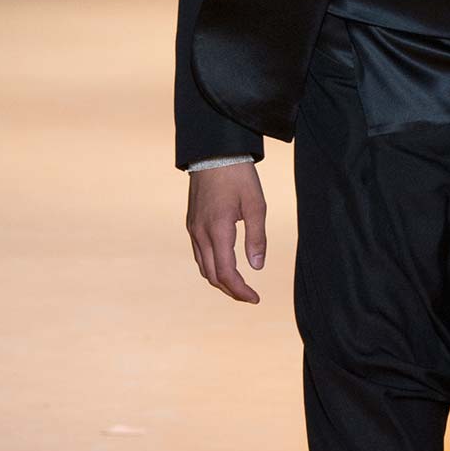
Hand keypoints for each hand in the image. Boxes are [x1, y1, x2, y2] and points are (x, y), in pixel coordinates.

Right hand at [186, 163, 265, 302]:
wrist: (214, 152)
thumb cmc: (239, 176)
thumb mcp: (255, 205)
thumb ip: (257, 238)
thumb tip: (257, 267)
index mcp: (217, 230)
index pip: (226, 273)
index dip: (240, 290)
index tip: (255, 298)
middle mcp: (200, 233)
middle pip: (212, 275)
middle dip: (231, 290)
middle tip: (249, 296)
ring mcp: (193, 228)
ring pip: (203, 266)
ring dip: (220, 280)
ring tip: (238, 285)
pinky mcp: (192, 223)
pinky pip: (198, 253)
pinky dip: (211, 266)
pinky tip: (224, 265)